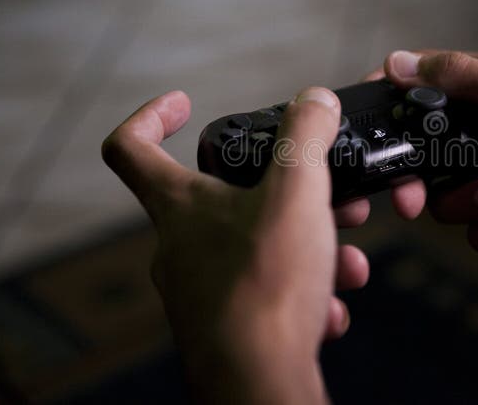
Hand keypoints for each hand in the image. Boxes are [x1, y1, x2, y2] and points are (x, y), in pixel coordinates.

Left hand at [102, 88, 368, 403]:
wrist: (260, 384)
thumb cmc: (264, 289)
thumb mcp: (297, 192)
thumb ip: (306, 136)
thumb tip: (315, 101)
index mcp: (180, 206)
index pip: (131, 147)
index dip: (150, 116)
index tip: (183, 104)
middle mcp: (181, 247)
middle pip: (226, 199)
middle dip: (286, 194)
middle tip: (328, 198)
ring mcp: (202, 290)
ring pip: (258, 249)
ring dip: (308, 247)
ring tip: (347, 263)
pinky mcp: (227, 325)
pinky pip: (268, 293)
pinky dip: (303, 292)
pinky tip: (329, 307)